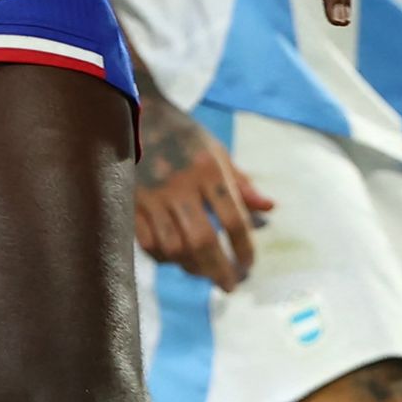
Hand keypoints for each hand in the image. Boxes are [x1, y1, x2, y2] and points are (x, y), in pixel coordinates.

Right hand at [134, 104, 276, 288]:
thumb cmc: (184, 136)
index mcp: (209, 170)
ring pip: (174, 246)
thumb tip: (270, 208)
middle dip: (219, 269)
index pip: (234, 219)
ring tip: (204, 273)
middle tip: (229, 286)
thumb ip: (242, 183)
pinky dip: (164, 257)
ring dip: (192, 267)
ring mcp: (153, 196)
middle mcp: (181, 186)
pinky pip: (148, 242)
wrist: (138, 115)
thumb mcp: (217, 151)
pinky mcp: (131, 203)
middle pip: (204, 240)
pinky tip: (176, 259)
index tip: (249, 265)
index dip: (244, 248)